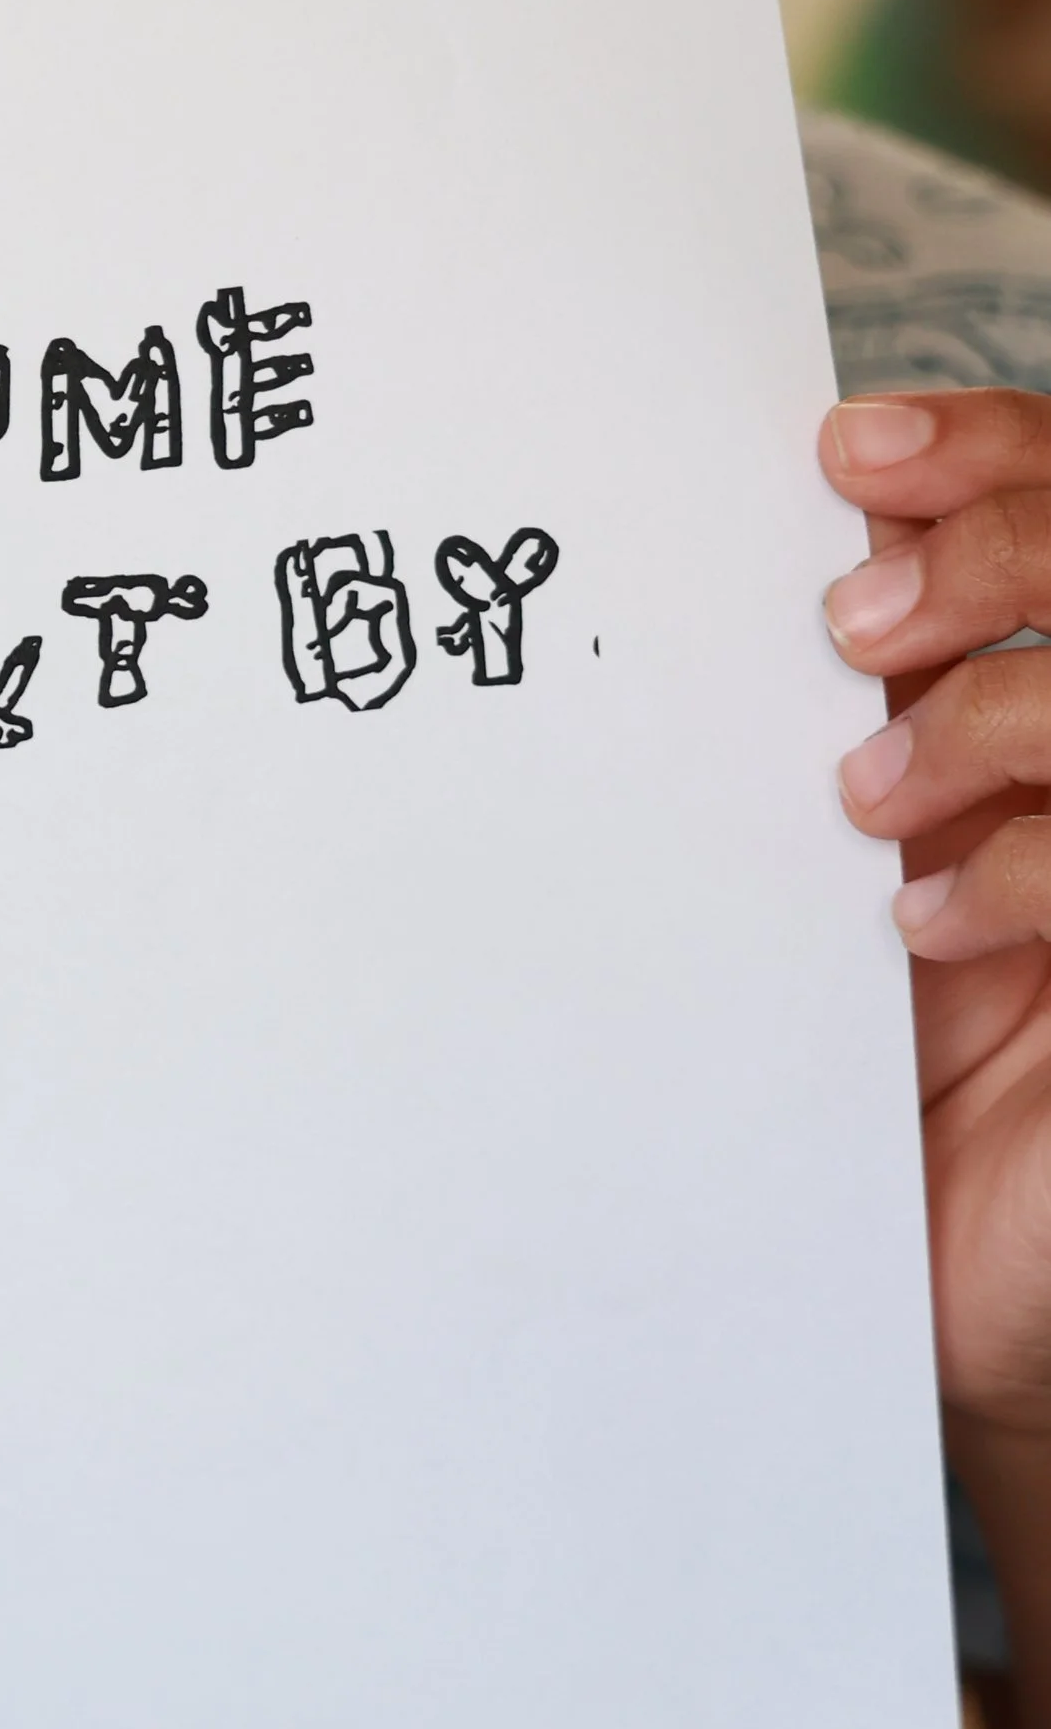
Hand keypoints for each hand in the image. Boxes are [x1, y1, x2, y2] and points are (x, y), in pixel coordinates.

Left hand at [825, 388, 1050, 1443]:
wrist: (928, 1283)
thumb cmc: (868, 1074)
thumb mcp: (816, 878)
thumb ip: (809, 734)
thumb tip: (711, 576)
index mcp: (1034, 694)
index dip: (982, 445)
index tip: (848, 450)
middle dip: (993, 541)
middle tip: (855, 618)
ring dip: (991, 713)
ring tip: (868, 798)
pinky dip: (1022, 866)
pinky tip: (926, 929)